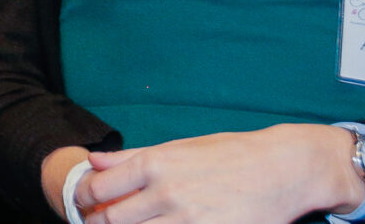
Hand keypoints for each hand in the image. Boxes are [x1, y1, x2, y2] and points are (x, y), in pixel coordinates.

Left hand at [74, 125, 364, 223]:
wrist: (281, 169)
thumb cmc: (230, 154)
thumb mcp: (179, 148)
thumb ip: (132, 158)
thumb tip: (93, 161)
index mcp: (156, 165)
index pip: (98, 188)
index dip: (83, 200)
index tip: (83, 204)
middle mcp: (167, 193)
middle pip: (111, 220)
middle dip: (97, 223)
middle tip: (97, 222)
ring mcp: (188, 220)